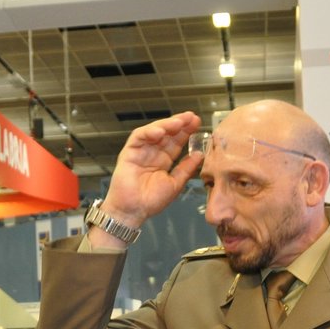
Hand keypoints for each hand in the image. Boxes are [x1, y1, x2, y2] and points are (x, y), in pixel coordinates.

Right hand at [97, 112, 204, 232]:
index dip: (187, 132)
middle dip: (179, 124)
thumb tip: (200, 155)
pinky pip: (138, 137)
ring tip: (179, 122)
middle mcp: (153, 153)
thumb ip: (186, 168)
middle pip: (167, 134)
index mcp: (164, 160)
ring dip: (166, 125)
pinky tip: (160, 132)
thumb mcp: (175, 184)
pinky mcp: (129, 152)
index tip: (198, 124)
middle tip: (192, 118)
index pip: (176, 142)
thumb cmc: (151, 201)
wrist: (133, 211)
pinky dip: (149, 132)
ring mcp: (141, 151)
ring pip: (154, 132)